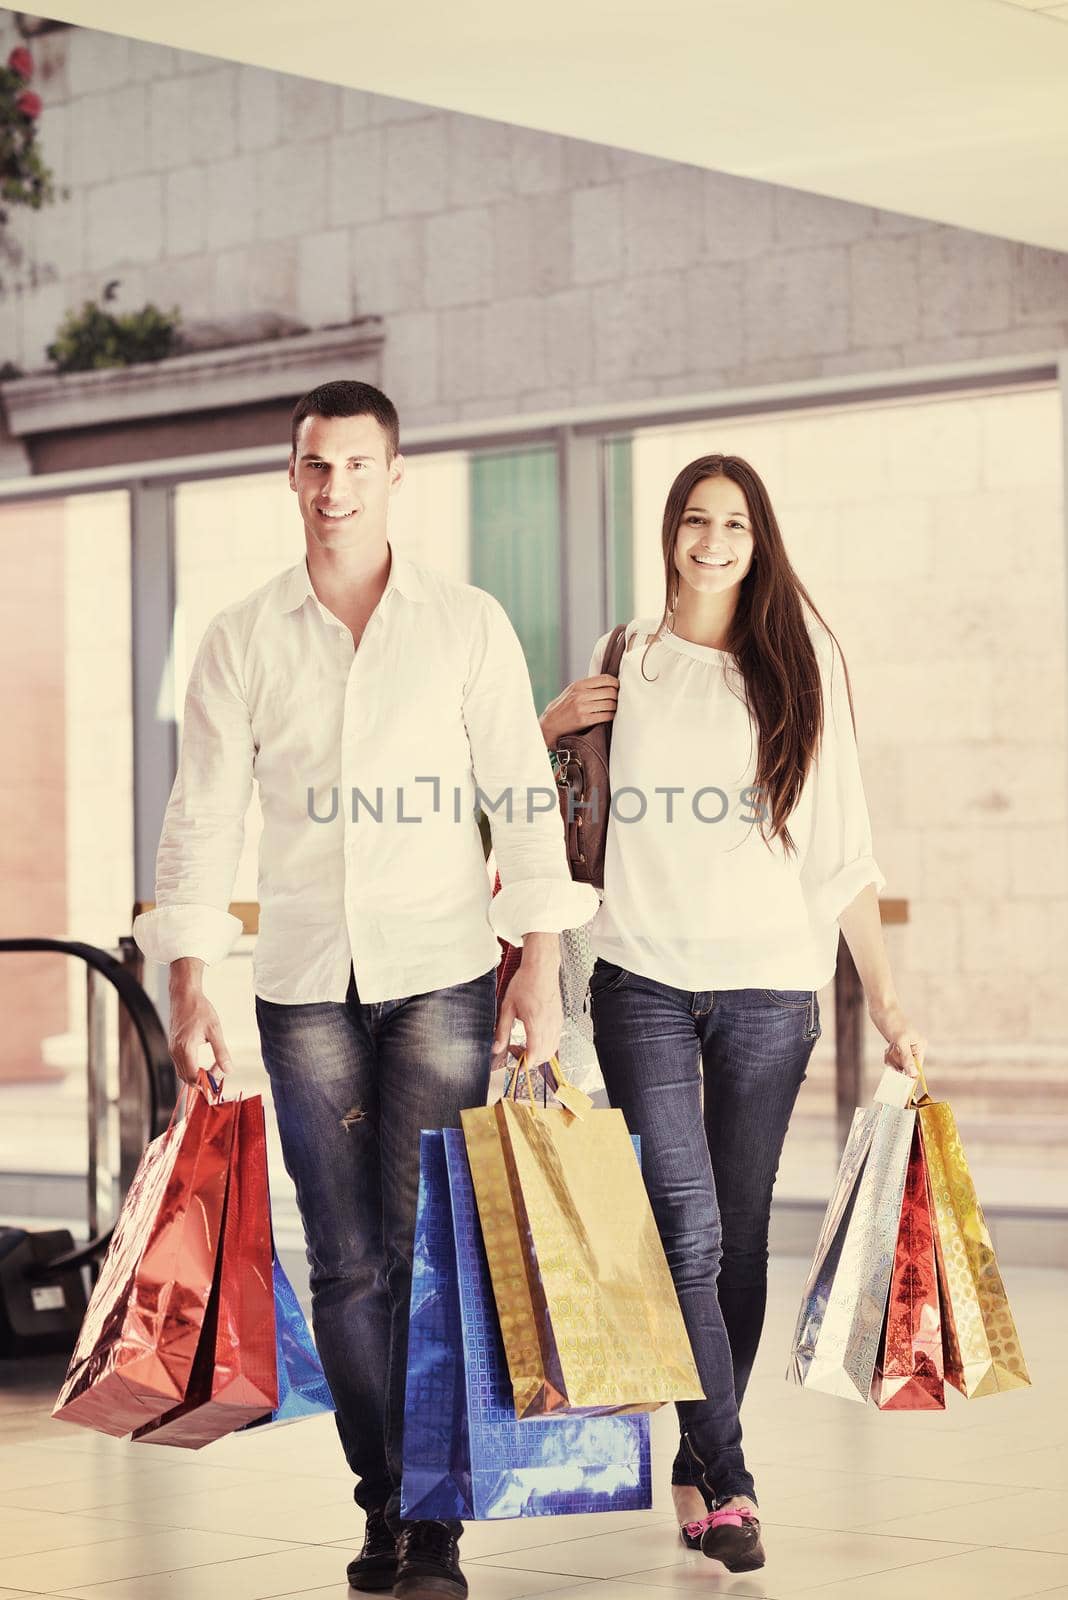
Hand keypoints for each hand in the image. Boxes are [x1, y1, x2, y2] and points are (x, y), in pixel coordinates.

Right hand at [168, 976, 233, 1085]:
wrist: (184, 995)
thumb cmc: (199, 1010)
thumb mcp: (215, 1030)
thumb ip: (221, 1052)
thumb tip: (228, 1070)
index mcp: (185, 1049)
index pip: (192, 1077)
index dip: (205, 1083)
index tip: (218, 1079)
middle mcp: (175, 1051)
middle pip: (185, 1078)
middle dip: (202, 1080)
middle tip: (218, 1074)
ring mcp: (172, 1049)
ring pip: (181, 1072)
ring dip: (196, 1074)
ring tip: (213, 1067)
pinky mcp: (172, 1045)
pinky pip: (180, 1063)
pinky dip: (190, 1067)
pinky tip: (203, 1061)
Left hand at [492, 934, 561, 1069]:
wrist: (541, 968)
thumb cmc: (526, 983)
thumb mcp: (507, 1007)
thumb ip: (502, 1030)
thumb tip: (496, 1048)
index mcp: (536, 1023)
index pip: (534, 1053)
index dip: (526, 1064)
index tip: (518, 1067)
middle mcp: (549, 1025)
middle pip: (545, 1055)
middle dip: (531, 1060)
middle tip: (516, 1052)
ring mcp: (556, 1023)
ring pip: (552, 1049)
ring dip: (539, 1054)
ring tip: (524, 1045)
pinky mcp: (559, 1020)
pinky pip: (556, 1040)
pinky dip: (546, 1046)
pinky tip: (535, 1038)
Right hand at [539, 674, 618, 746]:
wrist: (550, 724)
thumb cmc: (564, 707)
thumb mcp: (572, 691)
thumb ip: (588, 686)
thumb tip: (610, 683)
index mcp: (579, 685)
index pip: (605, 679)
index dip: (616, 683)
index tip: (617, 688)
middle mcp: (580, 694)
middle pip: (610, 692)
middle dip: (617, 696)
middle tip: (618, 700)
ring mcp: (582, 707)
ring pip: (610, 704)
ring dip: (615, 707)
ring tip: (613, 709)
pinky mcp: (584, 720)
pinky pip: (606, 716)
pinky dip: (611, 716)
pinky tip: (609, 716)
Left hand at [868, 998, 926, 1078]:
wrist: (881, 1008)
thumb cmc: (893, 1021)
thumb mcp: (900, 1041)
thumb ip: (907, 1058)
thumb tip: (914, 1075)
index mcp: (920, 1046)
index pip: (917, 1067)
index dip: (908, 1073)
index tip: (899, 1079)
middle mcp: (914, 1048)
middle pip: (906, 1067)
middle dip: (897, 1062)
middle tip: (893, 1050)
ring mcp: (905, 1048)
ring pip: (898, 1063)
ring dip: (892, 1058)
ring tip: (890, 1047)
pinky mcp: (896, 1047)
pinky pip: (893, 1059)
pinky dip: (889, 1056)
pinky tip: (888, 1048)